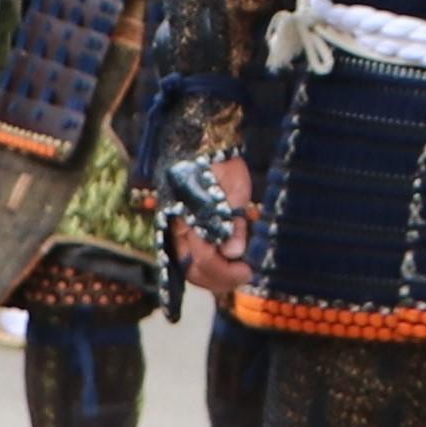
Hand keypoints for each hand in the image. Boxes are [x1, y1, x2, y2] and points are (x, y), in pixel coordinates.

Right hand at [163, 155, 259, 296]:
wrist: (203, 147)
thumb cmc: (220, 166)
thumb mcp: (233, 190)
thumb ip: (232, 222)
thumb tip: (233, 252)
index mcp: (189, 218)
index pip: (204, 259)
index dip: (227, 272)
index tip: (248, 270)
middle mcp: (176, 229)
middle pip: (193, 270)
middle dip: (220, 279)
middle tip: (246, 274)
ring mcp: (176, 231)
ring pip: (189, 268)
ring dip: (214, 277)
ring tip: (238, 272)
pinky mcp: (181, 232)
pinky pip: (189, 259)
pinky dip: (207, 269)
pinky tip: (226, 267)